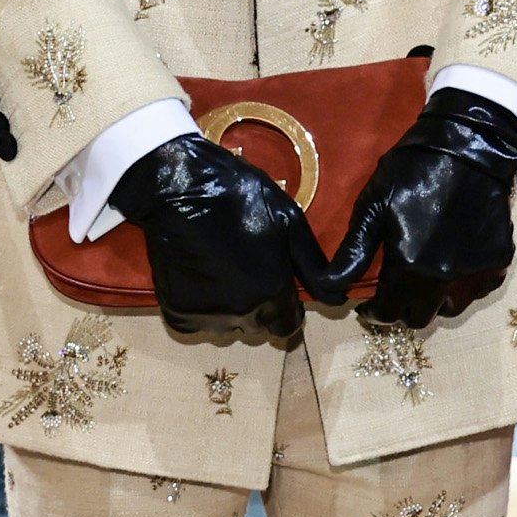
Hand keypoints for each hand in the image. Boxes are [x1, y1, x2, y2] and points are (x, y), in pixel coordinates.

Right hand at [113, 132, 345, 339]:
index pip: (288, 327)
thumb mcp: (288, 221)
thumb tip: (339, 298)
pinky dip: (200, 308)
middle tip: (246, 271)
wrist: (177, 188)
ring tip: (220, 272)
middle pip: (258, 328)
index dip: (286, 308)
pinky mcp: (177, 311)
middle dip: (258, 308)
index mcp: (271, 292)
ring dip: (228, 310)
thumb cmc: (239, 197)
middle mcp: (240, 313)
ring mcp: (205, 315)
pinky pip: (196, 323)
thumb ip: (314, 265)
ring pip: (227, 327)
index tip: (275, 286)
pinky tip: (199, 277)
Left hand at [326, 89, 516, 327]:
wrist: (468, 145)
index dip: (374, 313)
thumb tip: (328, 286)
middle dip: (403, 309)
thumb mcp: (373, 207)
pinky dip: (463, 285)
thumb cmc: (412, 171)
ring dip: (434, 301)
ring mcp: (477, 271)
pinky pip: (479, 289)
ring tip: (423, 277)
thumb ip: (352, 252)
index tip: (367, 303)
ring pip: (452, 308)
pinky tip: (452, 264)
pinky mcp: (500, 260)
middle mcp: (446, 279)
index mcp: (411, 267)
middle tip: (394, 290)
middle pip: (421, 318)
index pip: (389, 313)